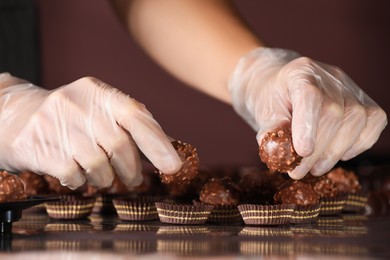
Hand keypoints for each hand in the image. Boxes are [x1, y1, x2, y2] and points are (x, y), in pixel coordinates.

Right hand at [0, 73, 181, 188]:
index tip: (173, 166)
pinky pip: (73, 175)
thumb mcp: (99, 112)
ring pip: (97, 164)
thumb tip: (170, 149)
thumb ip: (131, 127)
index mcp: (98, 92)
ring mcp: (53, 123)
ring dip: (107, 178)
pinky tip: (77, 174)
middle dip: (132, 169)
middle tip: (134, 180)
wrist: (14, 116)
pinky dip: (82, 181)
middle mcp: (76, 103)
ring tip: (104, 176)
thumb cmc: (70, 119)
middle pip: (119, 145)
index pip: (136, 115)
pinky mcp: (36, 145)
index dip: (158, 143)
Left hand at [228, 48, 386, 178]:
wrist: (283, 86)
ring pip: (355, 120)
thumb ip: (270, 130)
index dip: (308, 125)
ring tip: (314, 168)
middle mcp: (329, 76)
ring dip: (334, 153)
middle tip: (298, 172)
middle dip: (317, 151)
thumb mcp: (263, 112)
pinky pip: (374, 122)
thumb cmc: (272, 99)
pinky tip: (338, 155)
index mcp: (300, 72)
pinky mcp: (364, 100)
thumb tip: (276, 152)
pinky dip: (359, 144)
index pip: (309, 95)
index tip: (302, 152)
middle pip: (333, 114)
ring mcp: (350, 87)